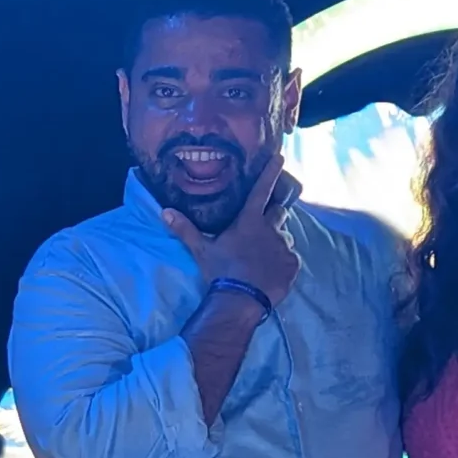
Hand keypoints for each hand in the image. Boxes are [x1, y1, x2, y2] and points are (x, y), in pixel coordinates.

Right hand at [162, 152, 300, 308]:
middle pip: (279, 211)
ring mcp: (284, 246)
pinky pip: (290, 258)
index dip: (271, 172)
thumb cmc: (220, 271)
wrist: (240, 300)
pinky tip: (272, 272)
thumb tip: (164, 212)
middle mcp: (270, 229)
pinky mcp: (292, 265)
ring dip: (276, 242)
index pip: (262, 190)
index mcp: (249, 220)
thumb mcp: (201, 250)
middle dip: (274, 214)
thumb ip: (185, 229)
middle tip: (264, 226)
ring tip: (264, 258)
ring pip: (284, 237)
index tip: (280, 157)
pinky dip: (283, 262)